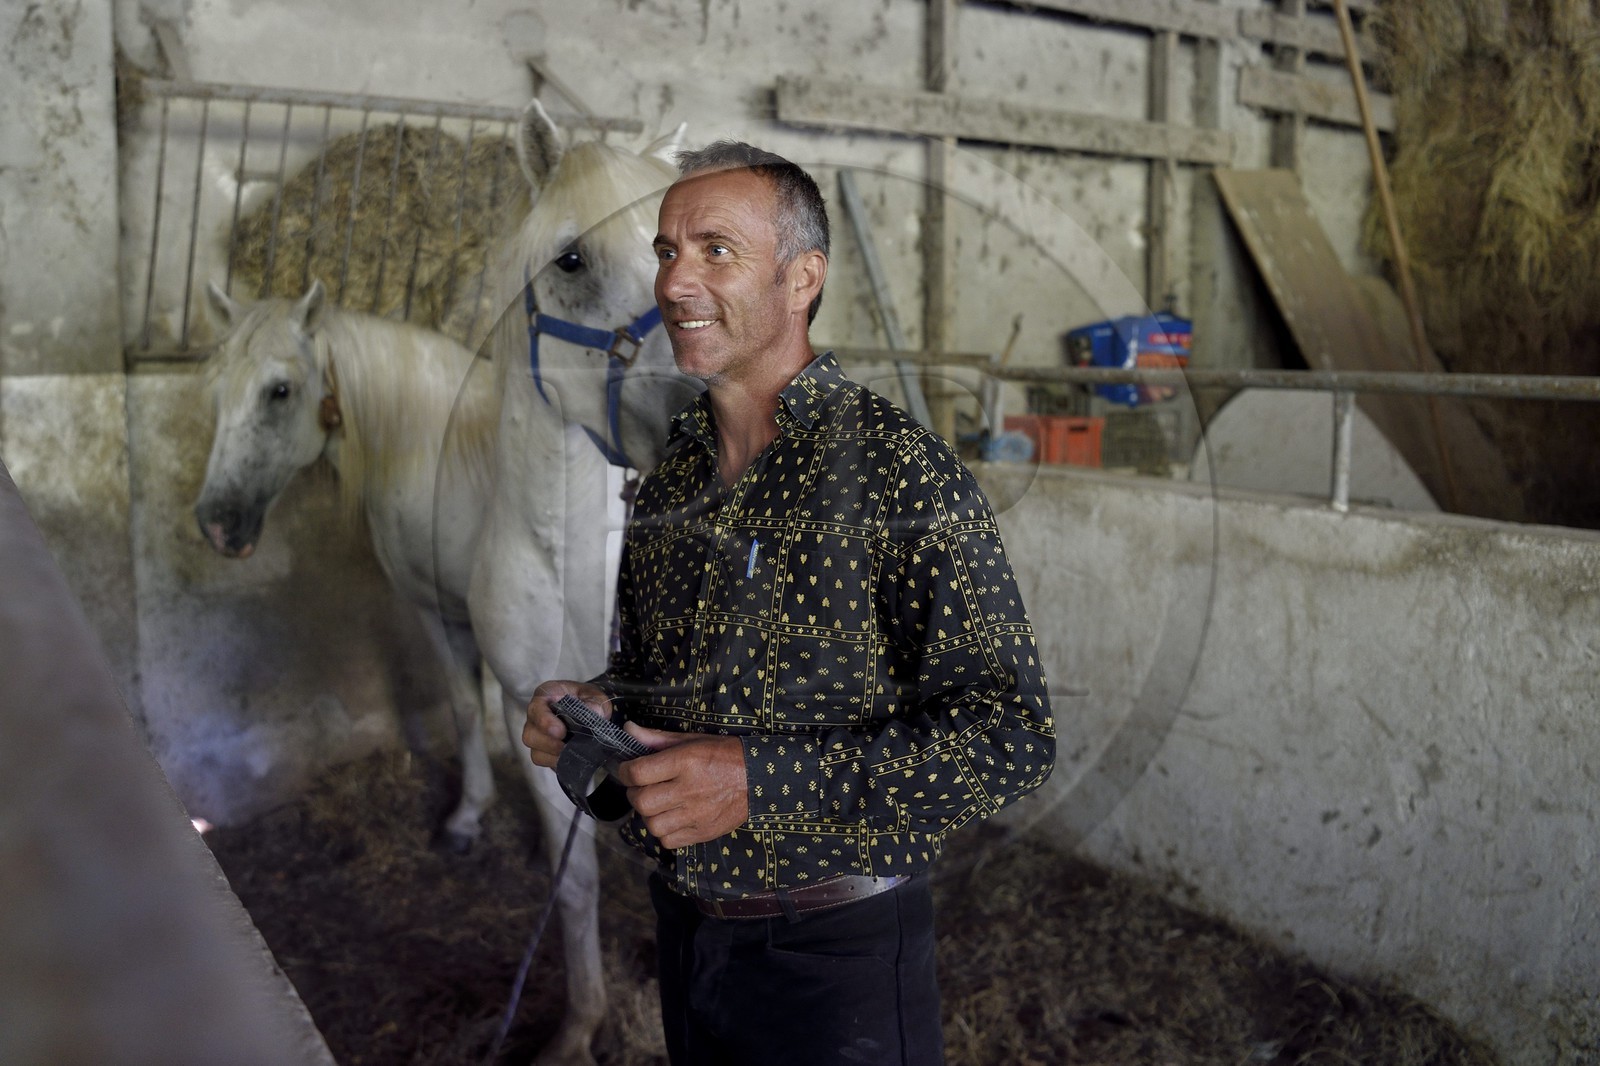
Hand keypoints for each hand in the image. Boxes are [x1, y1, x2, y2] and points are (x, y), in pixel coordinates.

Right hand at [522, 680, 612, 769]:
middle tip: (565, 746)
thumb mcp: (595, 696)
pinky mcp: (544, 751)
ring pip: (534, 751)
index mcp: (546, 696)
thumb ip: (595, 703)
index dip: (544, 721)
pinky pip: (543, 761)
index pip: (536, 708)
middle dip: (547, 743)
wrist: (590, 711)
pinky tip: (568, 760)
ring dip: (552, 755)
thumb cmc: (587, 699)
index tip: (561, 732)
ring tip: (569, 754)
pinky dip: (555, 762)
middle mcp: (536, 716)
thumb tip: (593, 713)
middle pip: (530, 734)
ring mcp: (538, 735)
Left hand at [612, 726, 748, 847]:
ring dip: (648, 814)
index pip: (638, 772)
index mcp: (685, 762)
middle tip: (642, 787)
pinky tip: (671, 818)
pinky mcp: (703, 833)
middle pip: (641, 801)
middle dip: (634, 794)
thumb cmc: (724, 755)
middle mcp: (689, 790)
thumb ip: (657, 738)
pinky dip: (663, 832)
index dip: (623, 771)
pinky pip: (668, 840)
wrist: (759, 779)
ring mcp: (696, 815)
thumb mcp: (693, 740)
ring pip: (651, 824)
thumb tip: (628, 731)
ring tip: (657, 804)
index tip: (626, 770)